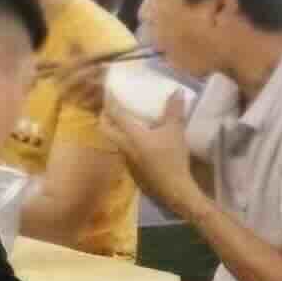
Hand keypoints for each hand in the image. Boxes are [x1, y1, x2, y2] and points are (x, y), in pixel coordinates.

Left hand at [98, 90, 198, 208]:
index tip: (108, 92)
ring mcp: (125, 159)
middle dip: (105, 117)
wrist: (173, 189)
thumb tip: (176, 91)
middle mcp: (122, 146)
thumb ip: (174, 111)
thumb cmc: (172, 158)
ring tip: (125, 122)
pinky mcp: (131, 170)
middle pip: (105, 128)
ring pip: (113, 141)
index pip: (114, 115)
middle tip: (112, 108)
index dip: (110, 102)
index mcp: (130, 135)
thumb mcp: (175, 132)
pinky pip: (123, 151)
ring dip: (115, 130)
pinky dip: (125, 142)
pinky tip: (137, 141)